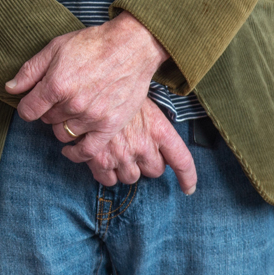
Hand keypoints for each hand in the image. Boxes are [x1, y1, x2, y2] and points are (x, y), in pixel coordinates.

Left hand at [8, 11, 167, 140]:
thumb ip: (30, 71)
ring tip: (71, 110)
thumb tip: (9, 88)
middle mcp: (73, 104)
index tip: (32, 102)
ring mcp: (92, 117)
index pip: (28, 111)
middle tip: (59, 98)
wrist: (130, 47)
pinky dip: (76, 153)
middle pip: (46, 120)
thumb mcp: (54, 48)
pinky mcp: (110, 126)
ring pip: (63, 133)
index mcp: (56, 85)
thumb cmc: (91, 44)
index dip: (27, 107)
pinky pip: (88, 150)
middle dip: (47, 110)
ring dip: (63, 124)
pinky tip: (70, 149)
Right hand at [60, 97, 198, 193]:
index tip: (188, 188)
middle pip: (154, 170)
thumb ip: (152, 124)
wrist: (85, 86)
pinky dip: (103, 174)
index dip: (187, 178)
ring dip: (123, 169)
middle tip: (131, 148)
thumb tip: (157, 140)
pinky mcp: (100, 160)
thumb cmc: (113, 89)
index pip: (182, 161)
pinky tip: (97, 160)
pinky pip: (107, 180)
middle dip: (145, 163)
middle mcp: (144, 145)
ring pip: (130, 177)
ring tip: (112, 151)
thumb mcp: (140, 100)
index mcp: (158, 129)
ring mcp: (122, 154)